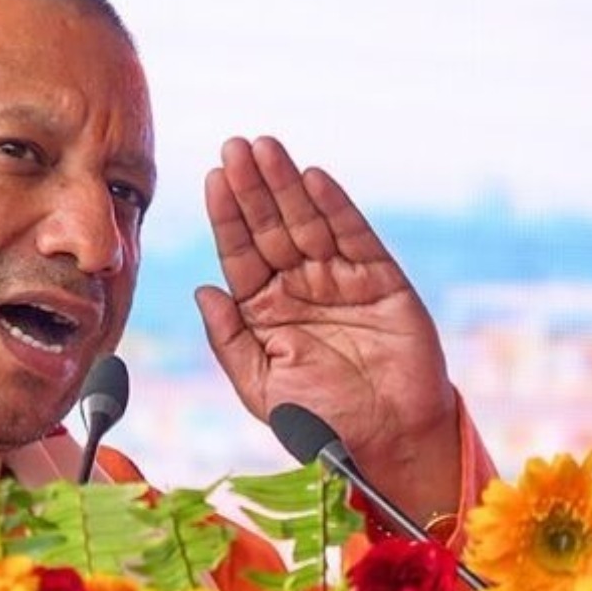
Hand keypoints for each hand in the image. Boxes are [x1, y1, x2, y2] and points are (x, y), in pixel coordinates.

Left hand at [195, 137, 459, 521]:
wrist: (387, 444)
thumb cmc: (320, 422)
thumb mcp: (261, 386)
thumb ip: (230, 340)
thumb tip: (204, 291)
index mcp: (264, 310)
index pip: (240, 253)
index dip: (227, 216)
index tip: (212, 179)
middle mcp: (299, 288)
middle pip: (269, 228)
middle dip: (252, 188)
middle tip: (234, 146)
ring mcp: (339, 281)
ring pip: (307, 223)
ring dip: (286, 185)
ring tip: (266, 148)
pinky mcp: (381, 281)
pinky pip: (354, 237)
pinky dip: (335, 207)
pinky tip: (313, 179)